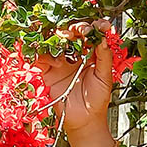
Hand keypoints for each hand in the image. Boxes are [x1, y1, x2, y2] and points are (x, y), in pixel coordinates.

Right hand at [34, 19, 113, 136]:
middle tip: (81, 29)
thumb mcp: (105, 78)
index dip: (95, 27)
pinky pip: (41, 59)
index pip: (91, 35)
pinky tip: (56, 61)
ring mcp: (60, 63)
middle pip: (72, 34)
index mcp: (90, 54)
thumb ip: (104, 58)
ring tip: (66, 38)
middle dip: (77, 28)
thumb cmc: (97, 100)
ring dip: (59, 37)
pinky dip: (45, 56)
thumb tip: (103, 39)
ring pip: (55, 42)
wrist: (85, 120)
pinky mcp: (48, 73)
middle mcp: (74, 55)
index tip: (102, 25)